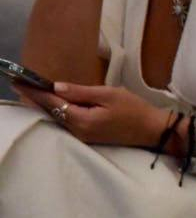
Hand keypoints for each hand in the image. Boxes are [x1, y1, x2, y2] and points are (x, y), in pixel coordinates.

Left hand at [15, 81, 167, 147]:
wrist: (154, 130)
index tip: (19, 81)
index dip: (35, 91)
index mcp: (81, 120)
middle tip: (19, 84)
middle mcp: (77, 131)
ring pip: (57, 118)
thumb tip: (56, 87)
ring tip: (30, 91)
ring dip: (45, 104)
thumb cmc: (135, 109)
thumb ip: (81, 92)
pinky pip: (66, 122)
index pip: (52, 103)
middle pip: (51, 112)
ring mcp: (82, 136)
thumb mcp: (109, 94)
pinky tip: (52, 103)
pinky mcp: (88, 137)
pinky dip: (57, 111)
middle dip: (35, 98)